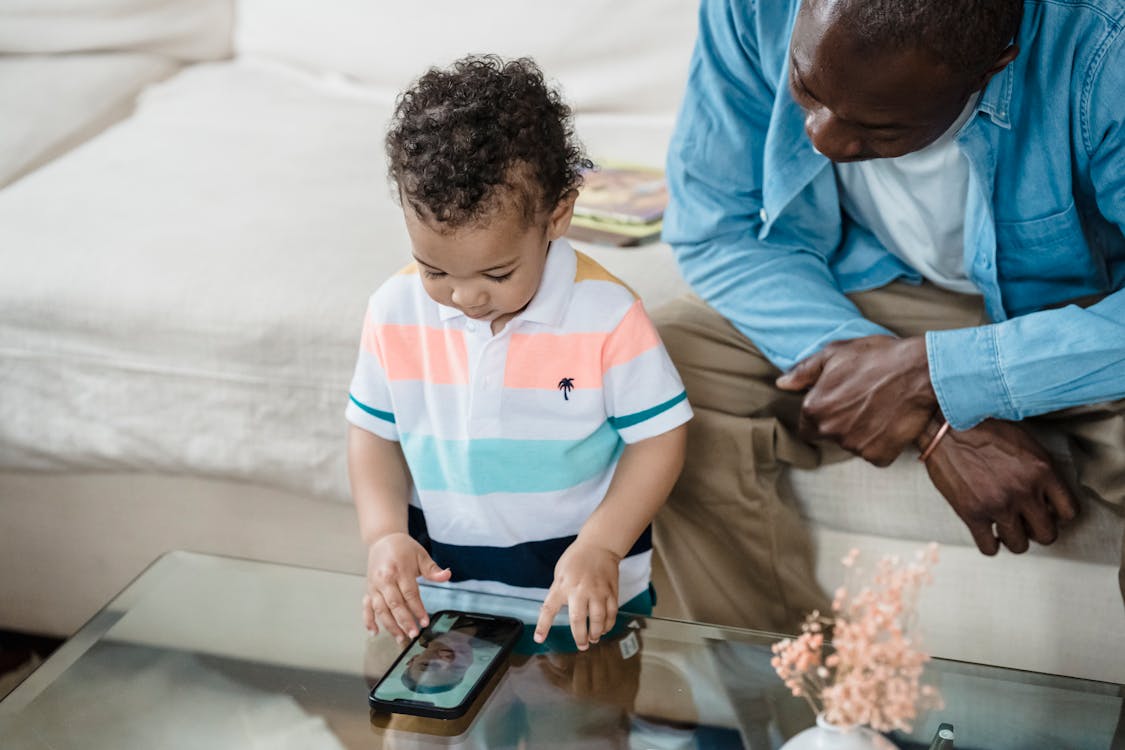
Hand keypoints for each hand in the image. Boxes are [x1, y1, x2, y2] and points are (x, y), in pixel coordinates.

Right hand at [362, 532, 450, 643]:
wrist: (383, 539)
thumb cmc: (403, 548)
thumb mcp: (421, 555)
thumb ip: (433, 569)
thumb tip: (447, 575)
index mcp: (399, 570)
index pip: (409, 594)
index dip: (417, 609)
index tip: (424, 621)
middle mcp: (384, 579)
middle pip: (394, 604)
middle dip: (404, 621)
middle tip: (413, 634)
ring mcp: (374, 586)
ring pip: (380, 609)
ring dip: (390, 625)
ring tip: (400, 638)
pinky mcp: (368, 590)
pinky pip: (366, 607)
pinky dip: (368, 620)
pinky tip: (374, 632)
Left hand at [534, 541, 620, 649]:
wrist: (599, 546)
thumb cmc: (576, 559)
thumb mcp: (560, 573)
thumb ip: (559, 591)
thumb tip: (558, 610)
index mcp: (562, 585)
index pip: (549, 609)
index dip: (543, 626)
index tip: (539, 638)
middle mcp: (579, 590)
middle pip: (578, 619)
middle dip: (580, 636)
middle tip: (581, 646)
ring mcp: (597, 591)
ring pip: (598, 619)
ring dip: (596, 633)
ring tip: (594, 639)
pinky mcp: (611, 592)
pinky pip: (611, 613)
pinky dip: (609, 624)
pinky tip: (605, 629)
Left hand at [776, 335, 936, 465]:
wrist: (923, 372)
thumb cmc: (879, 357)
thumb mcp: (836, 353)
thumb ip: (804, 371)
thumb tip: (782, 384)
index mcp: (814, 408)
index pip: (806, 427)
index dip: (821, 415)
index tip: (838, 405)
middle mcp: (830, 431)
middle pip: (830, 436)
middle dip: (841, 423)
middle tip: (864, 402)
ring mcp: (854, 446)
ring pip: (853, 445)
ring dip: (862, 433)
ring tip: (880, 408)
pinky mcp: (879, 456)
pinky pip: (876, 454)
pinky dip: (883, 443)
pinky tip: (892, 422)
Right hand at [920, 419, 1078, 553]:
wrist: (946, 426)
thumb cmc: (984, 428)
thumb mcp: (1025, 443)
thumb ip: (1040, 471)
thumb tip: (1046, 498)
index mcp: (1042, 471)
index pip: (1069, 512)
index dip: (1058, 515)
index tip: (1046, 511)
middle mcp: (1024, 491)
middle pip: (1047, 534)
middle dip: (1037, 530)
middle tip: (1026, 521)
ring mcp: (998, 504)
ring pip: (1019, 545)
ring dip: (1014, 538)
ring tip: (1005, 526)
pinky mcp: (972, 513)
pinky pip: (989, 548)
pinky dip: (990, 544)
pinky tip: (987, 532)